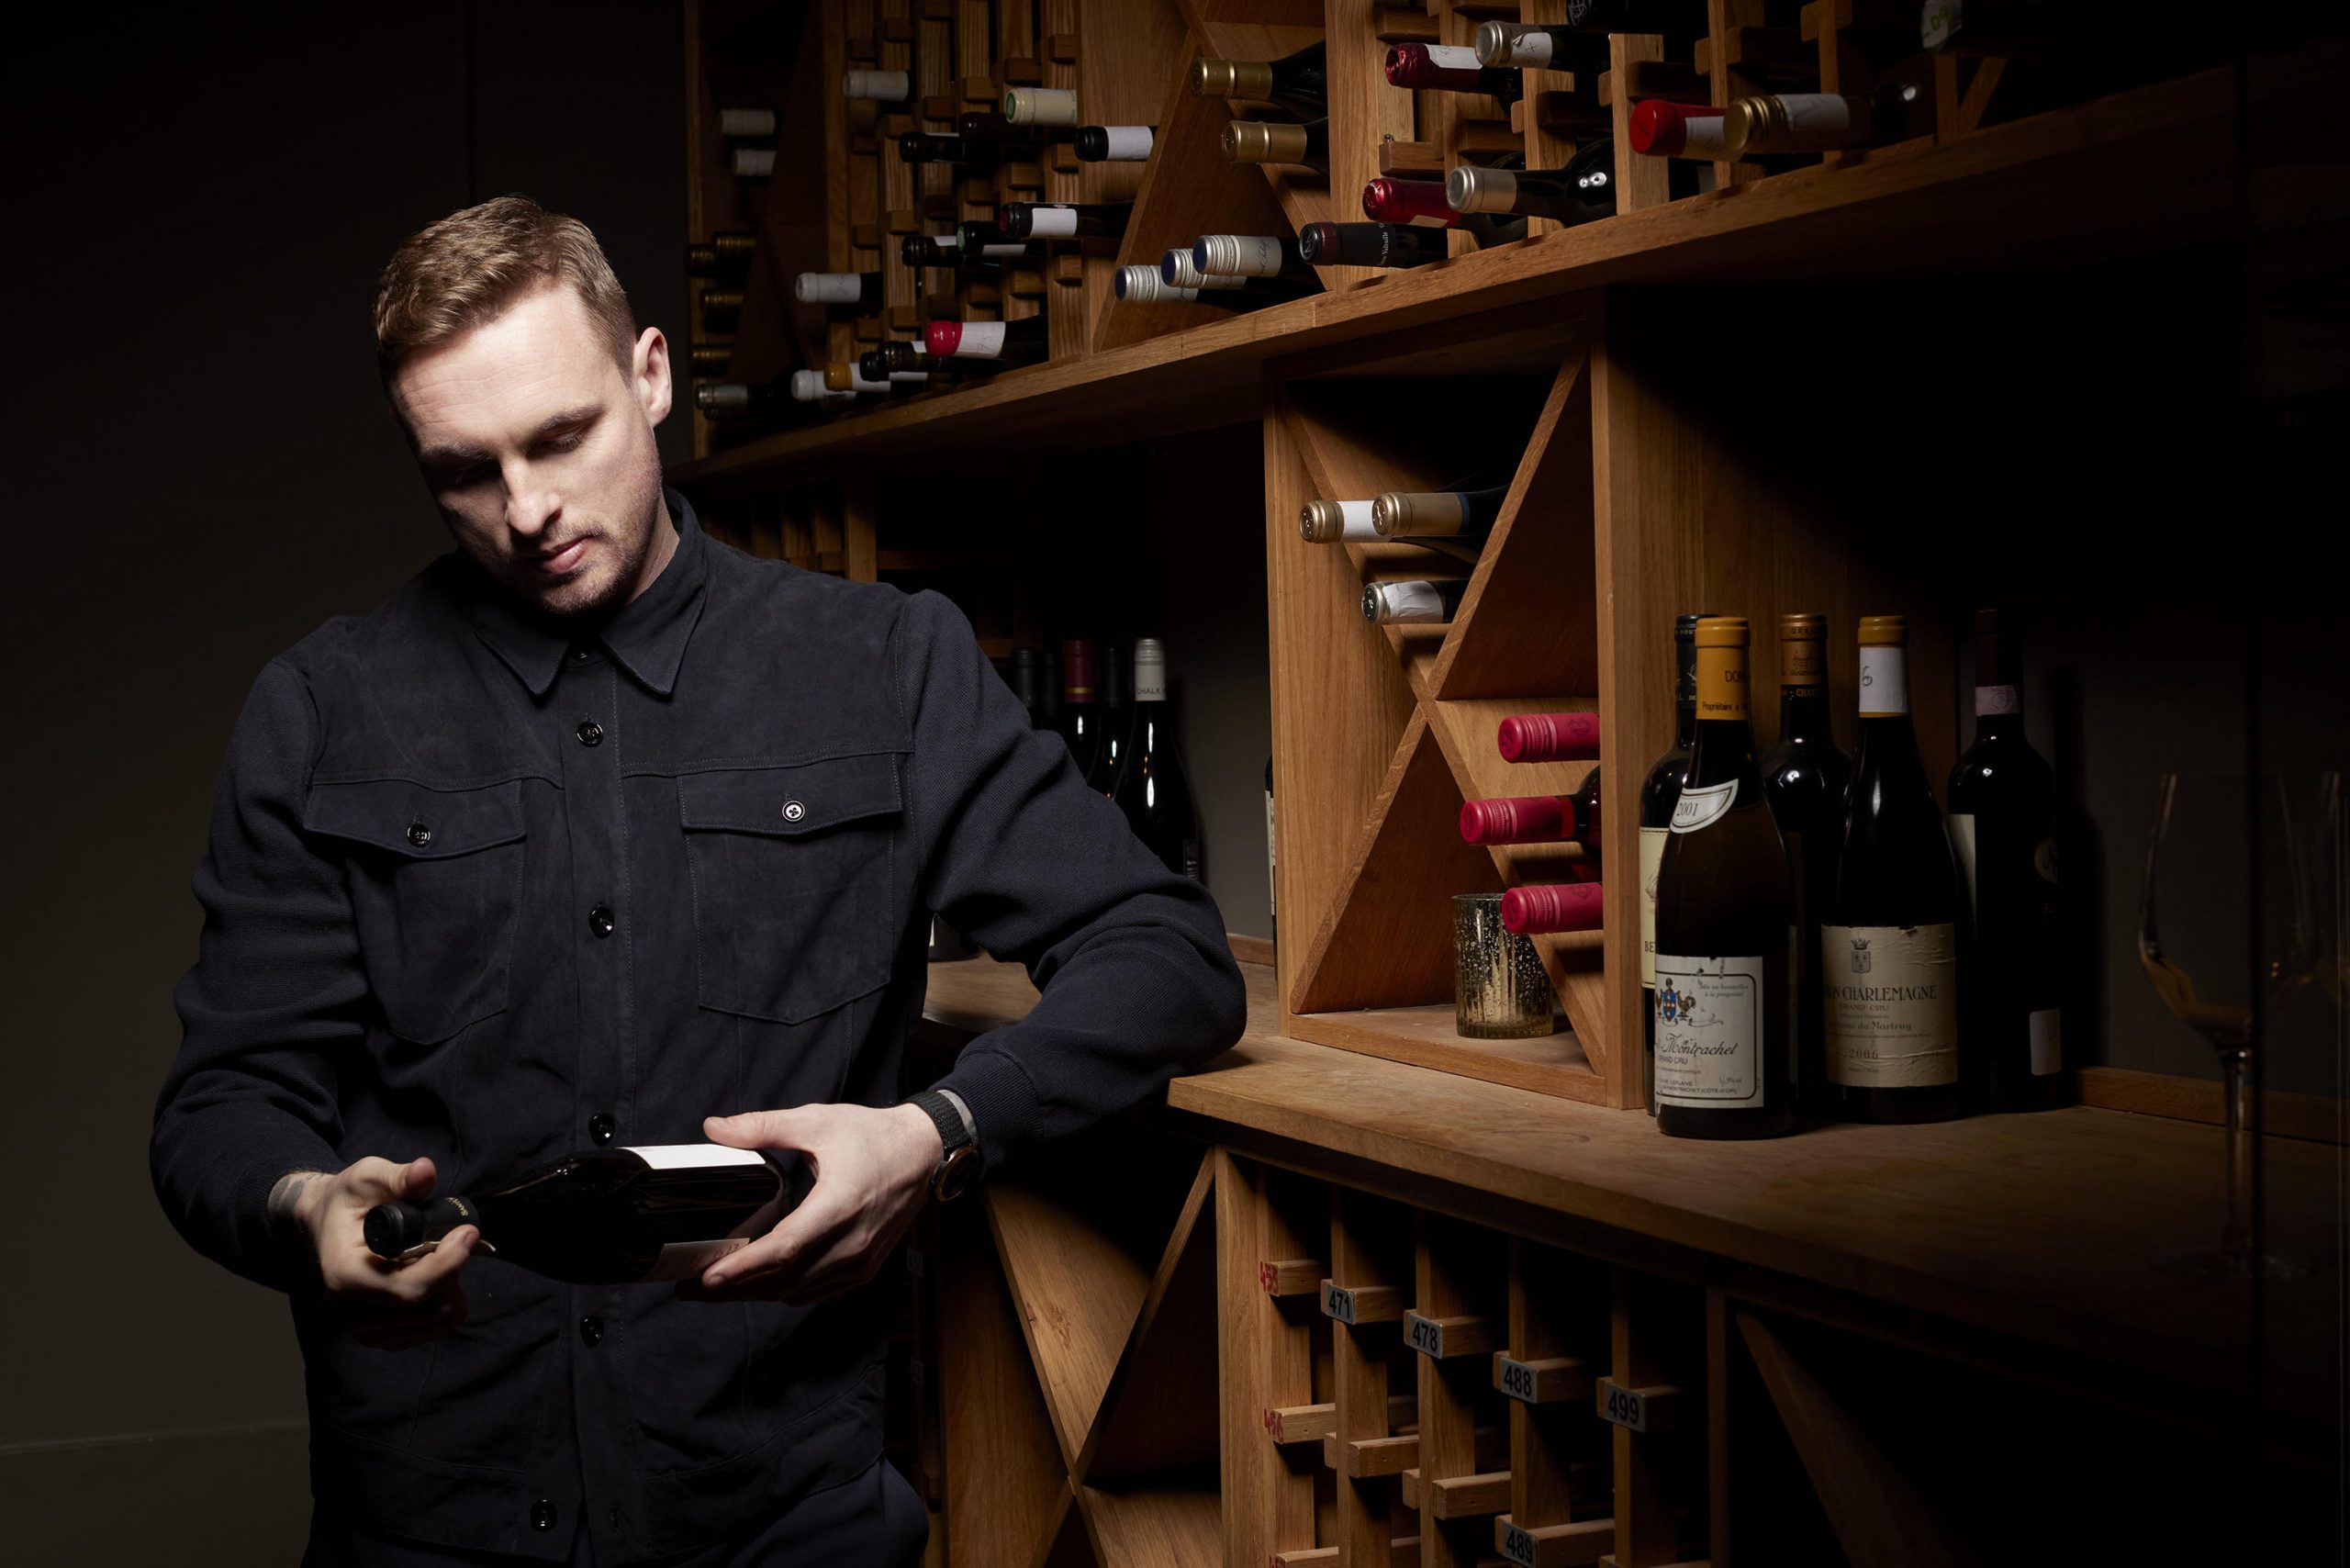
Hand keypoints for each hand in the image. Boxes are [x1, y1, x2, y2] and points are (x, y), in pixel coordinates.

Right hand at [284, 1157, 479, 1351]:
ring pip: (436, 1321)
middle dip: (452, 1271)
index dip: (447, 1263)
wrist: (328, 1224)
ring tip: (439, 1258)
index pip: (409, 1290)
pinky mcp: (383, 1336)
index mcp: (346, 1277)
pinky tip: (436, 1278)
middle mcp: (352, 1311)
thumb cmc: (349, 1200)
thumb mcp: (368, 1177)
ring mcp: (367, 1330)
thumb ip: (398, 1177)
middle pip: (427, 1307)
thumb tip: (426, 1171)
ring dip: (451, 1287)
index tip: (467, 1232)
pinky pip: (433, 1330)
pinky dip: (445, 1303)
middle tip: (453, 1240)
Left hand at [681, 1104, 940, 1305]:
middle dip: (733, 1290)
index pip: (783, 1249)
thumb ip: (762, 1126)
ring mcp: (860, 1260)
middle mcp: (851, 1242)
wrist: (924, 1152)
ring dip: (755, 1293)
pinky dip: (784, 1290)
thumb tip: (713, 1127)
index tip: (706, 1277)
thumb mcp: (816, 1121)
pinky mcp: (864, 1268)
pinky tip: (760, 1283)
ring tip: (715, 1288)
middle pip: (782, 1281)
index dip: (742, 1268)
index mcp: (838, 1205)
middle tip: (688, 1288)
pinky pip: (815, 1291)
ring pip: (797, 1291)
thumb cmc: (871, 1135)